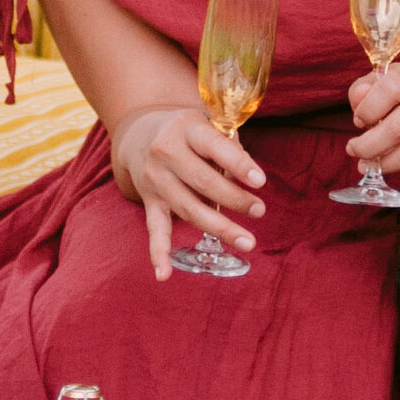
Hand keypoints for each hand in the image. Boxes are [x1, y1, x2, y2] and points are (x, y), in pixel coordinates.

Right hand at [112, 105, 266, 282]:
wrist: (139, 135)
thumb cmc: (186, 131)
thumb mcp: (206, 124)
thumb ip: (229, 147)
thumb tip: (250, 178)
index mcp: (186, 129)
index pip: (215, 147)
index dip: (238, 165)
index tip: (260, 181)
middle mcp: (166, 153)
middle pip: (203, 182)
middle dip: (234, 199)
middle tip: (259, 211)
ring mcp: (156, 180)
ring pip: (189, 209)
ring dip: (219, 228)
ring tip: (247, 241)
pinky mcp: (149, 202)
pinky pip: (155, 230)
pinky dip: (159, 253)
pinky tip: (165, 275)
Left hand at [348, 60, 399, 198]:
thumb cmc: (399, 93)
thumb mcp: (378, 82)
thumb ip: (362, 91)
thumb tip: (358, 100)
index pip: (387, 92)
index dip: (366, 110)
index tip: (357, 121)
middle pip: (396, 128)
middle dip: (368, 145)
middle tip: (354, 150)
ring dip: (385, 164)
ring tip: (368, 165)